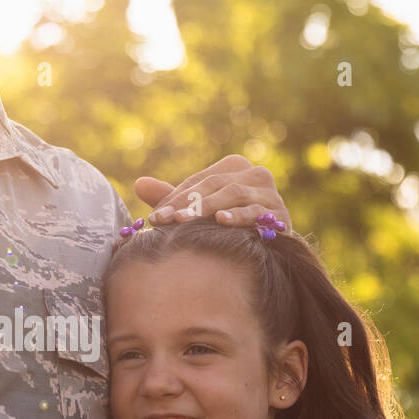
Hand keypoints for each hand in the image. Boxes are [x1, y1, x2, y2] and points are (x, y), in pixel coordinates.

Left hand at [134, 154, 289, 228]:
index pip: (199, 181)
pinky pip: (257, 211)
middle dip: (187, 204)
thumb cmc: (229, 227)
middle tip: (163, 221)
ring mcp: (270, 192)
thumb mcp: (199, 211)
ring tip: (185, 220)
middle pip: (214, 185)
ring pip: (234, 194)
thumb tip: (139, 183)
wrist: (270, 251)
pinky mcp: (279, 213)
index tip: (153, 218)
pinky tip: (221, 221)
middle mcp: (255, 173)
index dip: (174, 198)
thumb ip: (173, 198)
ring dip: (208, 207)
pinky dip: (239, 215)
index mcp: (234, 167)